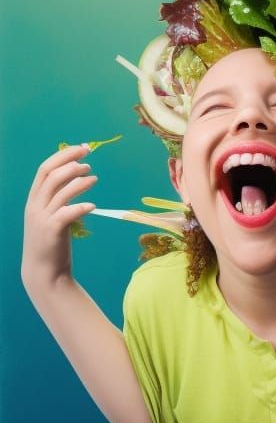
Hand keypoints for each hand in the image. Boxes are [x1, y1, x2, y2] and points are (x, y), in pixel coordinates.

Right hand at [22, 144, 97, 292]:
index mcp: (34, 199)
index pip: (45, 169)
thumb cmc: (52, 244)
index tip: (81, 149)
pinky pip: (66, 213)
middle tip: (89, 156)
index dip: (63, 156)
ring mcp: (42, 218)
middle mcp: (35, 205)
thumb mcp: (53, 218)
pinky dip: (79, 206)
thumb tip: (77, 182)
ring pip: (59, 191)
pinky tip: (92, 205)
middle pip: (51, 174)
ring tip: (94, 177)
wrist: (44, 272)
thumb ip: (60, 201)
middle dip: (69, 161)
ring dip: (78, 181)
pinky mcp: (51, 231)